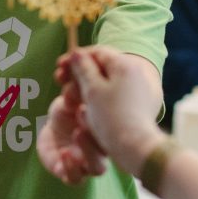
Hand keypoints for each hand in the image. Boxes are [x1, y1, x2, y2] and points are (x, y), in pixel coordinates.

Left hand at [38, 77, 106, 184]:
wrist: (52, 129)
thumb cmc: (68, 111)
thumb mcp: (70, 98)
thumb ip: (73, 92)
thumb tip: (71, 87)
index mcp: (107, 129)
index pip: (114, 128)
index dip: (106, 118)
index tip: (91, 105)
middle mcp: (102, 149)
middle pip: (110, 150)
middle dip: (101, 134)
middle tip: (86, 118)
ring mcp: (87, 164)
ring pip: (97, 168)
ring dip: (89, 152)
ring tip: (78, 134)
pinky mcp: (70, 173)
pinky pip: (75, 178)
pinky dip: (72, 168)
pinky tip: (65, 153)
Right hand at [65, 47, 164, 175]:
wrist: (136, 146)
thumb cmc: (112, 117)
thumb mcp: (93, 90)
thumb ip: (83, 69)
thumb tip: (76, 53)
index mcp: (125, 64)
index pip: (98, 52)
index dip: (77, 57)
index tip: (60, 66)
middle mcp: (134, 73)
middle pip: (102, 67)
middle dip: (80, 74)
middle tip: (62, 83)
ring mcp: (137, 89)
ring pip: (106, 83)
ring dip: (87, 88)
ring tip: (72, 100)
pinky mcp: (137, 105)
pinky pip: (114, 96)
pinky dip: (99, 99)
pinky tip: (86, 110)